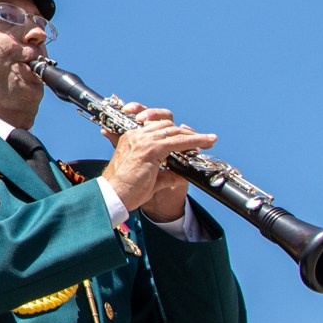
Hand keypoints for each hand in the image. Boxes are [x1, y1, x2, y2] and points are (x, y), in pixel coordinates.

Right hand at [98, 103, 213, 216]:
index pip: (156, 128)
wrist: (113, 196)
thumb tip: (181, 176)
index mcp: (131, 140)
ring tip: (209, 140)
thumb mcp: (148, 178)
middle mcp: (136, 136)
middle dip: (186, 132)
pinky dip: (195, 140)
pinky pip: (178, 141)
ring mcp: (143, 141)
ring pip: (174, 131)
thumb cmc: (125, 190)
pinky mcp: (151, 149)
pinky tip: (206, 142)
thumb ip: (164, 174)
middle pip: (166, 125)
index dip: (174, 132)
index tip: (188, 138)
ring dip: (194, 135)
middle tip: (204, 139)